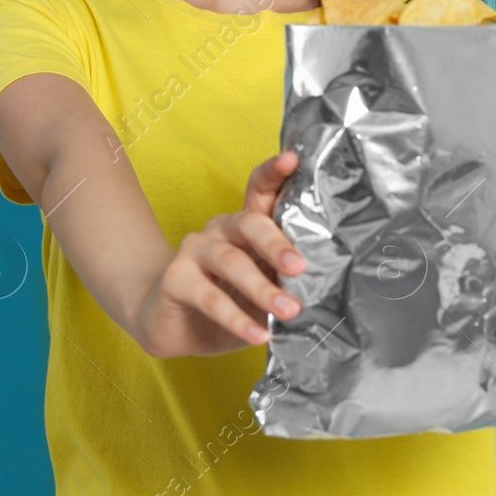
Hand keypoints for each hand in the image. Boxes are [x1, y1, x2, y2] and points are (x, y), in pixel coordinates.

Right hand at [132, 149, 309, 357]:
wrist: (172, 326)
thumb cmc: (226, 302)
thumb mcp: (261, 291)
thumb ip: (283, 283)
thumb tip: (323, 291)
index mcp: (245, 227)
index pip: (260, 191)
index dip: (274, 173)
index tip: (292, 160)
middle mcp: (220, 231)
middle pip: (249, 224)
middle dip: (276, 244)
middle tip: (299, 267)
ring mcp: (195, 251)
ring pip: (231, 262)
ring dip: (261, 289)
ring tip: (287, 311)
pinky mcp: (176, 278)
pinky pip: (209, 296)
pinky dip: (235, 318)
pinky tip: (256, 335)